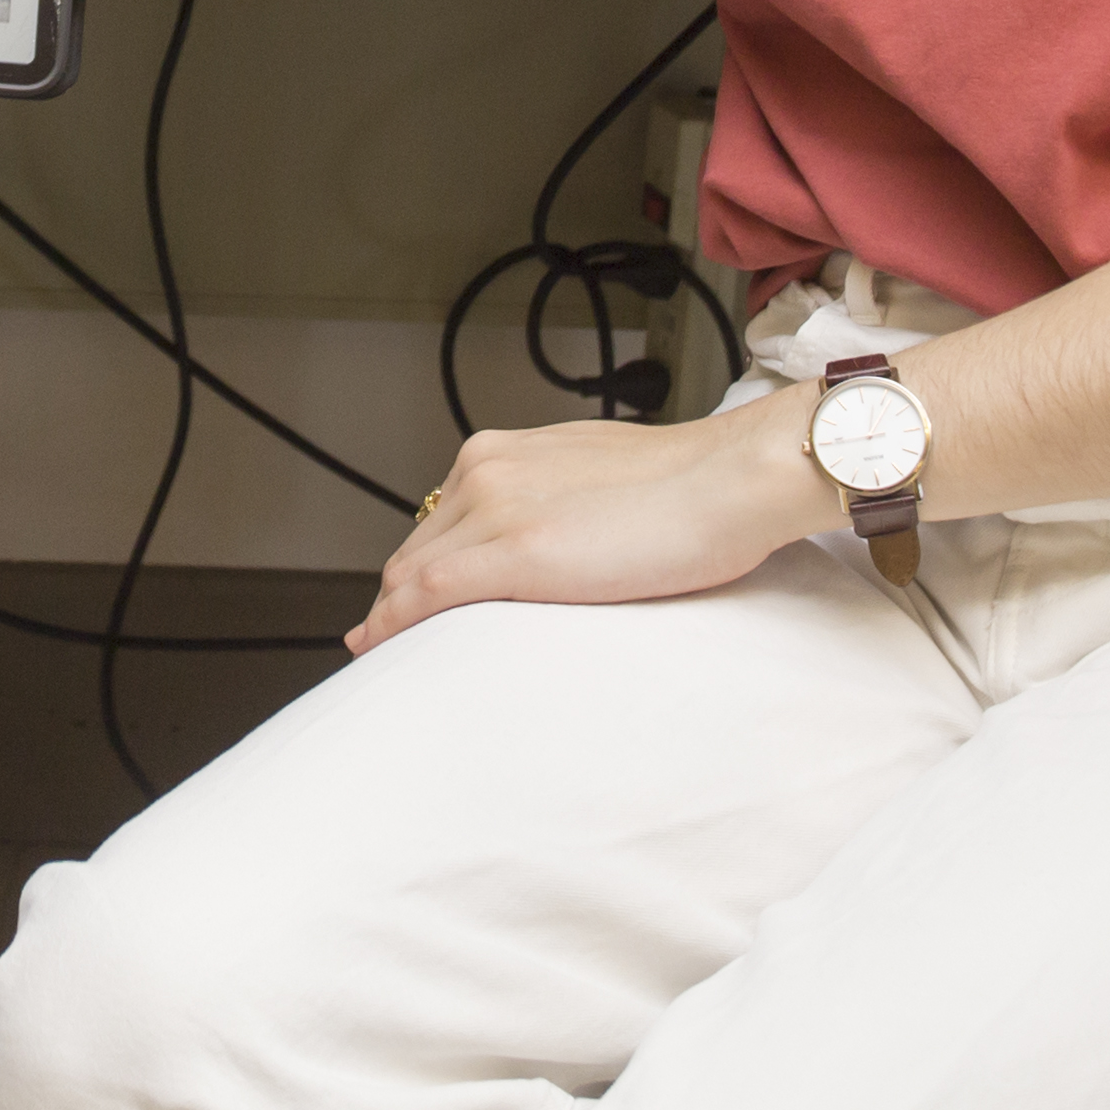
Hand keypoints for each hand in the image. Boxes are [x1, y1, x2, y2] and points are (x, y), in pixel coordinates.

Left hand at [347, 401, 825, 651]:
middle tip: (384, 642)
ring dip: (390, 617)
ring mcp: (496, 509)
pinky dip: (396, 624)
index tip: (401, 603)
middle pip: (415, 549)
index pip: (436, 523)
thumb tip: (545, 539)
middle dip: (395, 599)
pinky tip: (381, 649)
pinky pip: (431, 593)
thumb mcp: (593, 478)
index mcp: (503, 454)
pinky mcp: (516, 552)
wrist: (729, 479)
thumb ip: (552, 503)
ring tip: (381, 656)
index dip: (413, 571)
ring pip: (413, 573)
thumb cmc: (687, 486)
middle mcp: (486, 472)